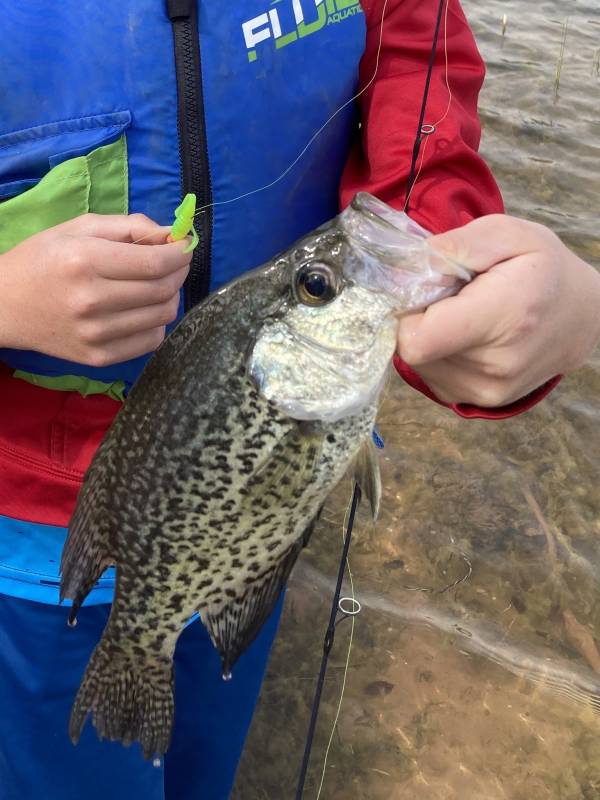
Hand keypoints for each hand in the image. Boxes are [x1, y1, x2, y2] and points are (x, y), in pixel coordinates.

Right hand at [0, 213, 190, 365]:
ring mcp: (96, 334)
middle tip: (175, 263)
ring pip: (163, 316)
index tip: (185, 246)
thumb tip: (171, 235)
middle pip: (163, 290)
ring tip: (157, 284)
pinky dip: (158, 322)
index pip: (154, 263)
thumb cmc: (41, 260)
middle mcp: (91, 301)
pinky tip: (144, 309)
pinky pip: (151, 341)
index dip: (180, 253)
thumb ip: (128, 227)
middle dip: (179, 272)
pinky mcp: (99, 357)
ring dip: (171, 296)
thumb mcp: (78, 228)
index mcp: (85, 262)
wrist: (5, 307)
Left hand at [397, 215, 599, 406]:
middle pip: (415, 350)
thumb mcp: (510, 234)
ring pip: (421, 366)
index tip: (424, 291)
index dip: (406, 313)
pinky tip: (468, 337)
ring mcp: (488, 391)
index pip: (416, 341)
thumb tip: (412, 266)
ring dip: (432, 339)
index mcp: (502, 318)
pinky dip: (441, 356)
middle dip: (422, 320)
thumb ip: (458, 244)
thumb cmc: (545, 269)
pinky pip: (434, 378)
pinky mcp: (481, 402)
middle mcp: (495, 366)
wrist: (583, 315)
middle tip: (453, 299)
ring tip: (466, 317)